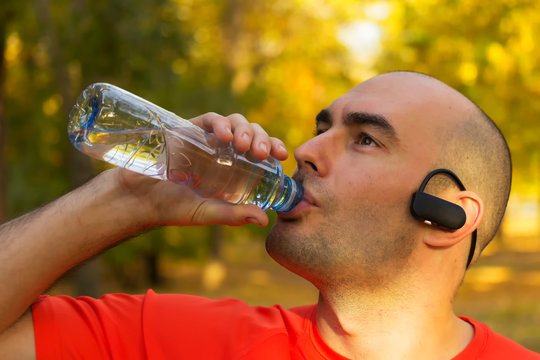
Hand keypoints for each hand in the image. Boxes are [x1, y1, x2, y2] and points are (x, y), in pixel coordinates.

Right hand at [113, 113, 288, 227]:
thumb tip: (263, 219)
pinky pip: (210, 119)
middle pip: (252, 134)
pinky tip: (224, 135)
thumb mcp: (207, 213)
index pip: (261, 151)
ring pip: (235, 122)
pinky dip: (220, 123)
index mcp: (235, 168)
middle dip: (262, 138)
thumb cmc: (173, 208)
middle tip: (261, 153)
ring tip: (243, 145)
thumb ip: (232, 215)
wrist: (138, 198)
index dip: (274, 147)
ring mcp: (207, 139)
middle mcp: (224, 151)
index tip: (281, 155)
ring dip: (244, 129)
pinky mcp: (189, 130)